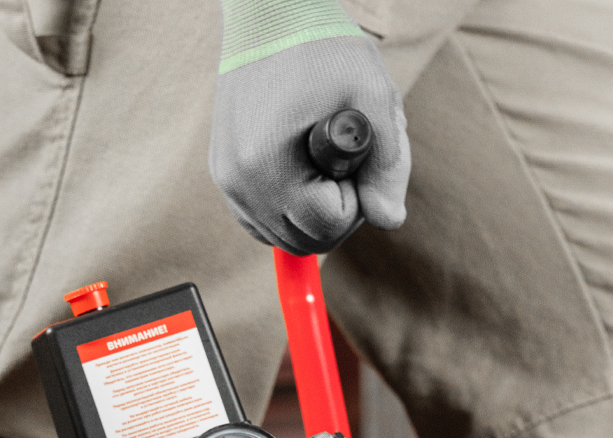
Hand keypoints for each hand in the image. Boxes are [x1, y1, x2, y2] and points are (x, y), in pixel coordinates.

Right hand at [209, 34, 409, 254]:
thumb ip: (388, 163)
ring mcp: (226, 183)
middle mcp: (238, 185)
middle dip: (336, 209)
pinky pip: (263, 220)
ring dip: (313, 209)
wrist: (268, 13)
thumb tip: (390, 220)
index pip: (327, 227)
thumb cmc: (323, 47)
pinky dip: (290, 204)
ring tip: (322, 155)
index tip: (360, 157)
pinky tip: (301, 162)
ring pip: (282, 235)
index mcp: (269, 168)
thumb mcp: (372, 97)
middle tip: (346, 159)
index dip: (357, 198)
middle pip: (304, 240)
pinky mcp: (222, 176)